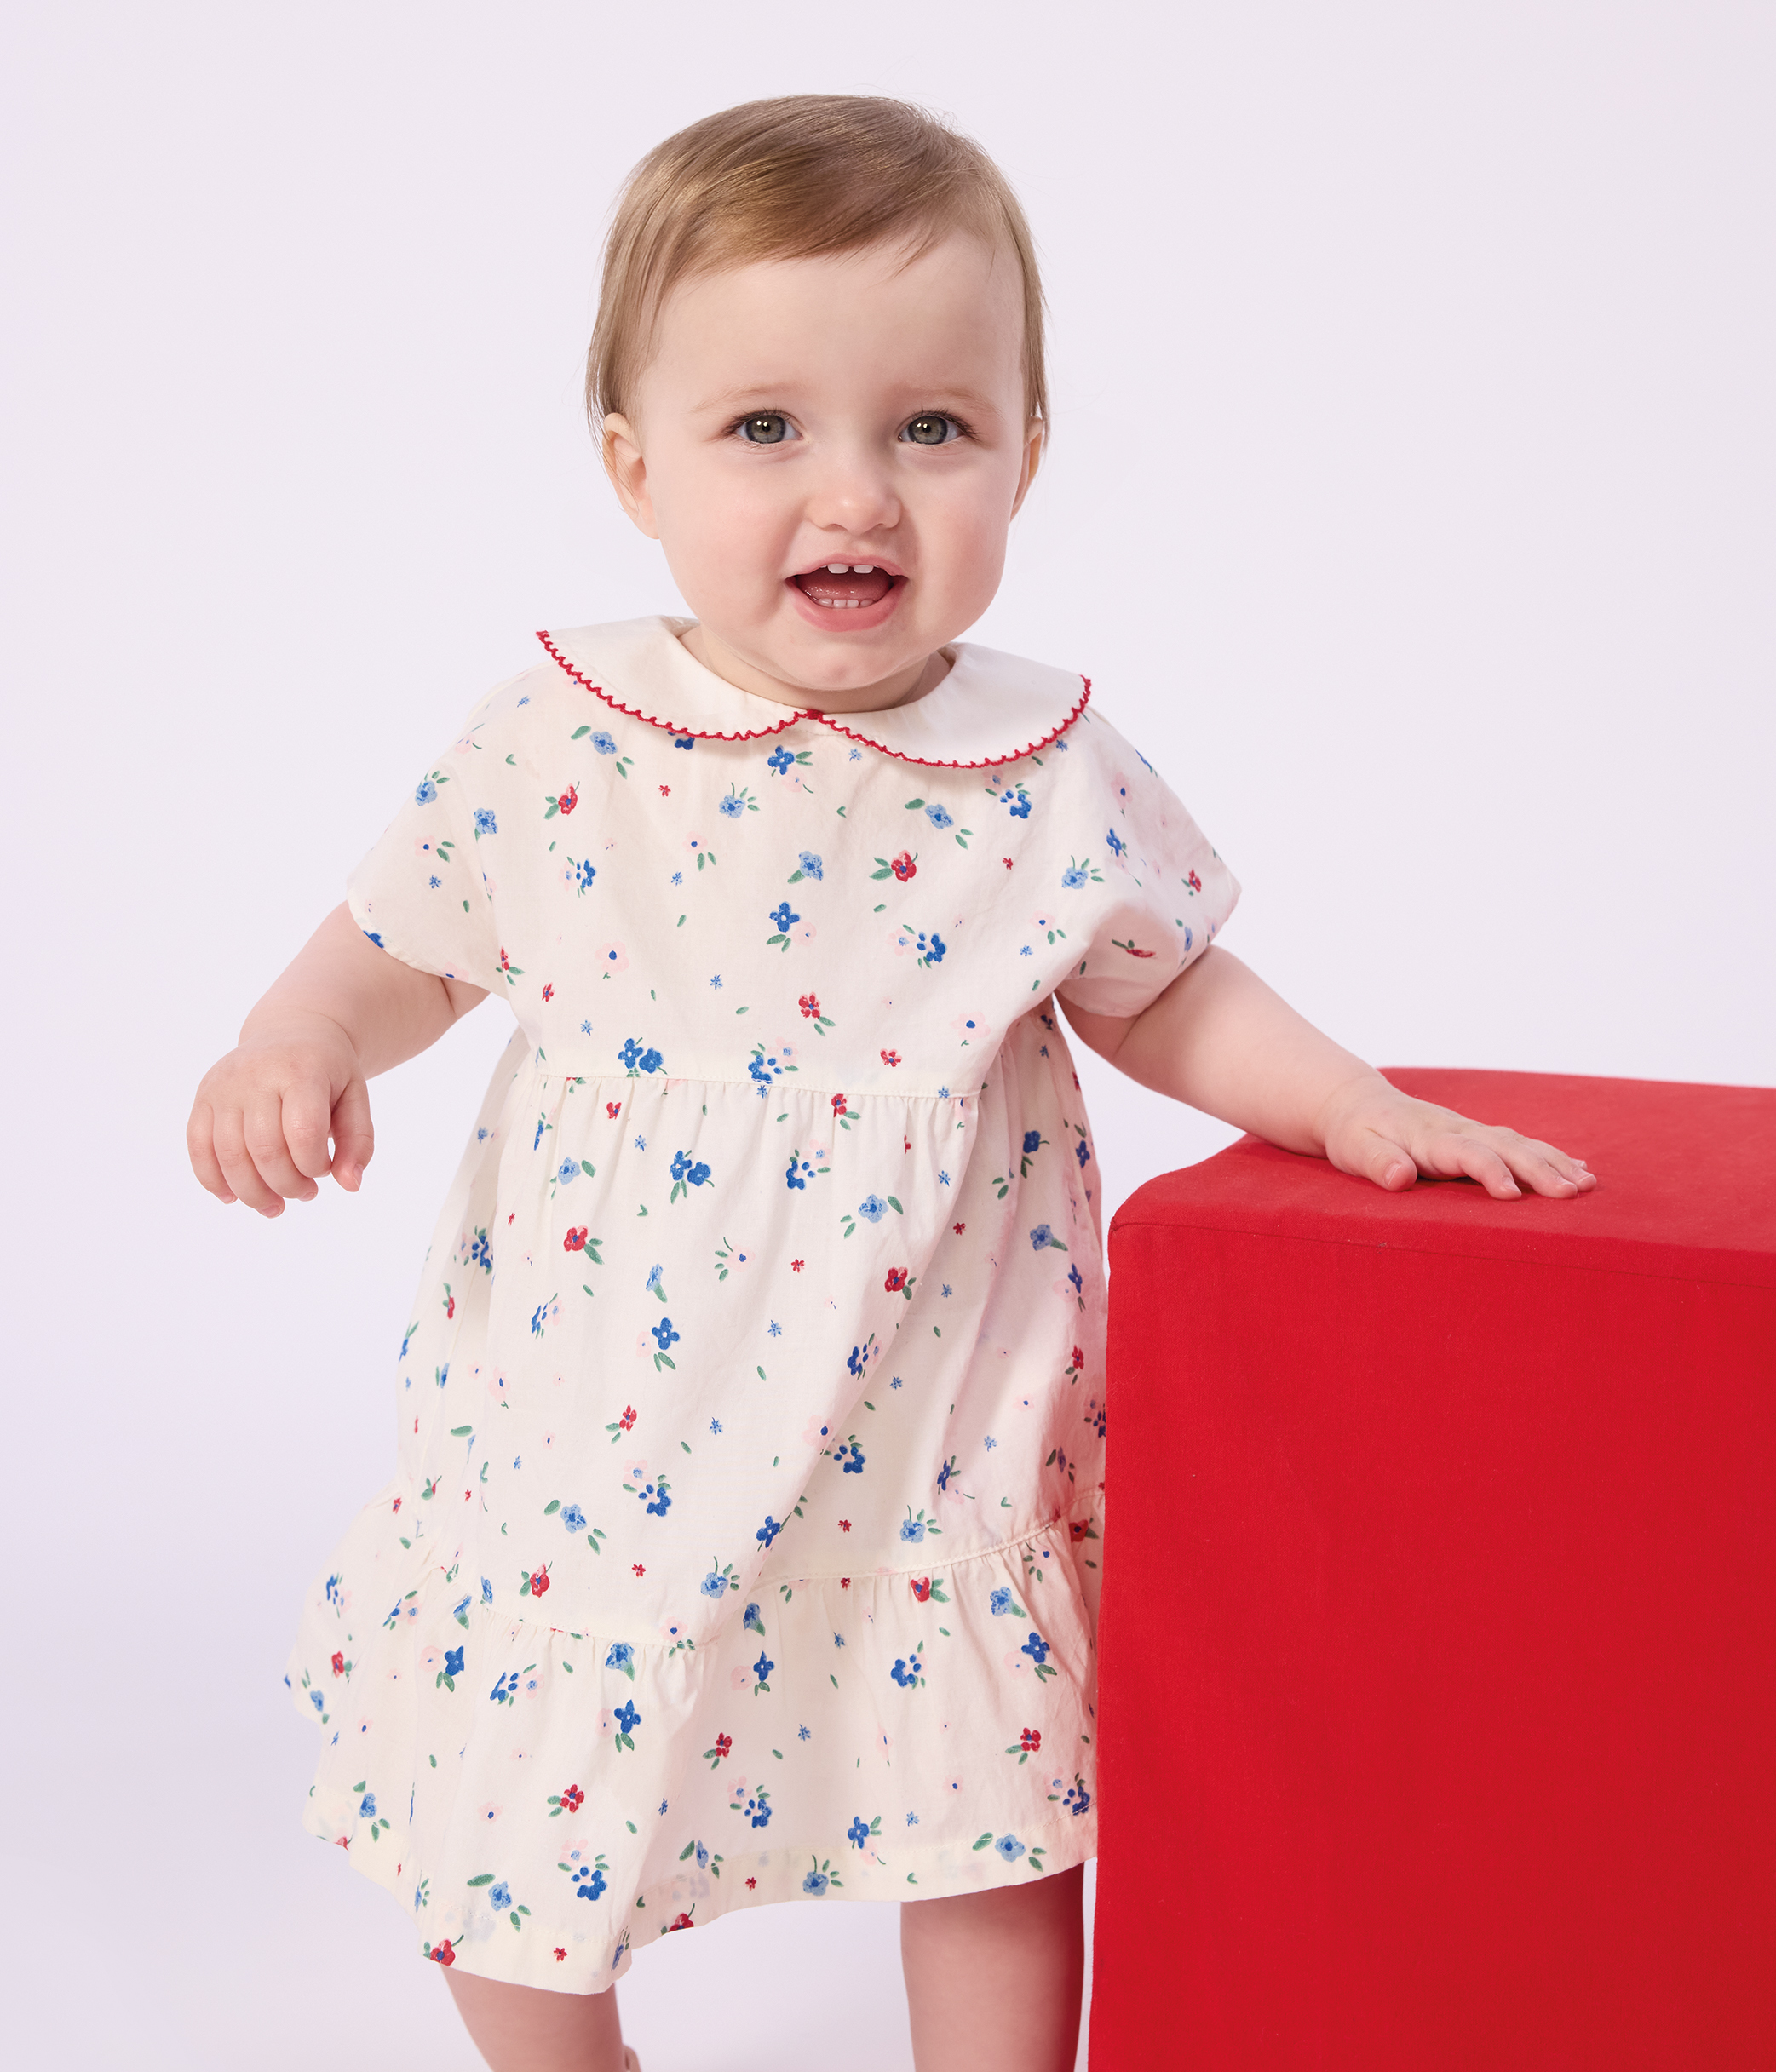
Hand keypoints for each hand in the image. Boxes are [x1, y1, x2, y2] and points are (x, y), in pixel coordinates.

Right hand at [187, 1009, 373, 1215]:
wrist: (293, 1031)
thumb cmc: (328, 1072)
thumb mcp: (355, 1098)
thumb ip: (358, 1142)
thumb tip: (350, 1185)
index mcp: (301, 1071)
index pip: (303, 1133)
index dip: (314, 1166)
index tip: (324, 1169)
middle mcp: (256, 1074)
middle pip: (265, 1150)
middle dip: (287, 1185)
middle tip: (305, 1193)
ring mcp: (224, 1085)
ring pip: (229, 1155)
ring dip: (251, 1193)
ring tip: (274, 1205)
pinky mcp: (203, 1096)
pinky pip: (197, 1146)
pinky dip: (212, 1179)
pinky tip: (232, 1197)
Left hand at [1317, 1073, 1596, 1199]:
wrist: (1358, 1103)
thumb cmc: (1356, 1135)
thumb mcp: (1356, 1150)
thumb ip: (1379, 1163)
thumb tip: (1400, 1176)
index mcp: (1429, 1138)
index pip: (1466, 1154)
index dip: (1489, 1172)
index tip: (1512, 1195)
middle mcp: (1458, 1130)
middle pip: (1506, 1147)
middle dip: (1540, 1169)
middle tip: (1572, 1192)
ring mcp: (1471, 1131)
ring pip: (1520, 1143)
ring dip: (1555, 1162)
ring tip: (1588, 1183)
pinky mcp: (1478, 1136)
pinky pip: (1520, 1143)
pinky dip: (1550, 1155)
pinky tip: (1579, 1168)